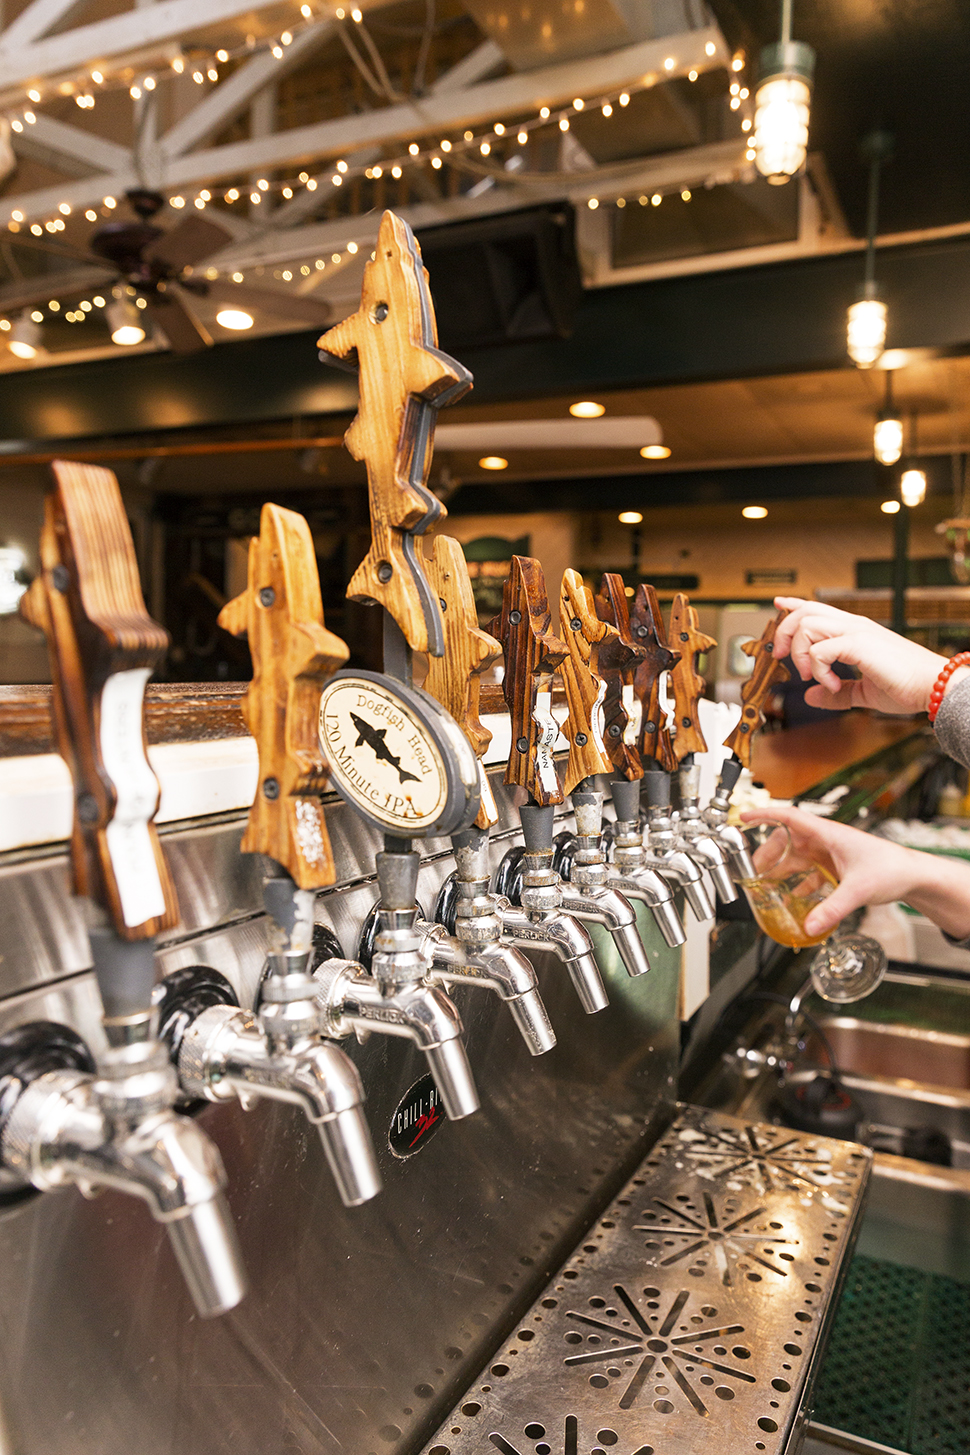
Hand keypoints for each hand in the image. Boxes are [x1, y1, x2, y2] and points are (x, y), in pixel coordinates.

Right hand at [742, 804, 969, 940]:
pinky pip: (810, 872)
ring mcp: (830, 853)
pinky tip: (795, 898)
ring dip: (781, 870)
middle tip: (752, 870)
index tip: (744, 817)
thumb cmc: (892, 868)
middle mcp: (826, 841)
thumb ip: (832, 909)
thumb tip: (810, 926)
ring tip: (766, 885)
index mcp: (828, 834)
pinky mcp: (836, 867)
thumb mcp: (858, 890)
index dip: (764, 815)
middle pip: (786, 841)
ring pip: (796, 857)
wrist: (913, 876)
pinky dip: (799, 883)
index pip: (789, 817)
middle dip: (767, 854)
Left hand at [772, 597, 952, 715]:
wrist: (932, 686)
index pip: (818, 608)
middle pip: (806, 611)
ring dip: (802, 654)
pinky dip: (819, 670)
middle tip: (784, 658)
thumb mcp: (863, 692)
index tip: (779, 605)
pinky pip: (821, 650)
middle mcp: (854, 625)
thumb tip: (811, 697)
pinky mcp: (859, 643)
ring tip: (811, 676)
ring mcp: (856, 631)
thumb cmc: (906, 686)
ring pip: (808, 625)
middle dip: (786, 632)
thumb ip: (836, 693)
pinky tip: (833, 684)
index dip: (794, 605)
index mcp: (856, 631)